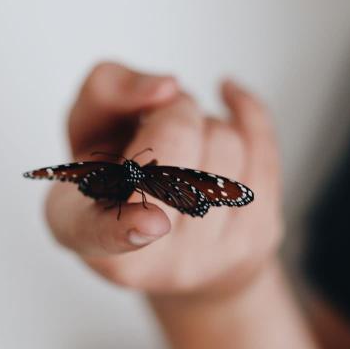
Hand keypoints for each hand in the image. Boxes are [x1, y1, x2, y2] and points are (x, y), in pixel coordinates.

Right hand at [45, 62, 282, 296]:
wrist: (169, 238)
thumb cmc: (119, 176)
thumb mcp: (86, 127)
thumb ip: (106, 91)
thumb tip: (167, 88)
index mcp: (84, 230)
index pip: (102, 232)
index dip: (126, 227)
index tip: (151, 223)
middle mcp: (147, 259)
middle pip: (177, 140)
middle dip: (173, 110)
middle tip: (159, 121)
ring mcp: (207, 257)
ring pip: (224, 141)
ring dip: (205, 124)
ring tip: (185, 145)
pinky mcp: (256, 239)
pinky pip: (265, 147)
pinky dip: (247, 110)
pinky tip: (230, 99)